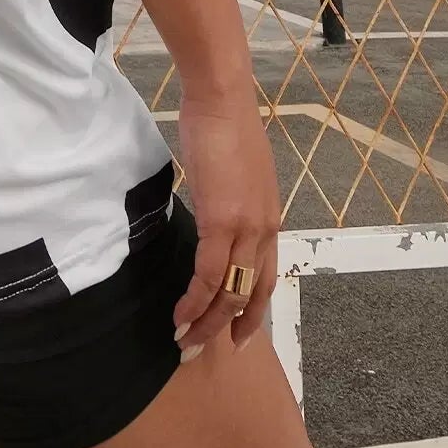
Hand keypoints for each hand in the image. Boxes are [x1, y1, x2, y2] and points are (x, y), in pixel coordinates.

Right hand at [172, 88, 279, 354]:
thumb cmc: (224, 125)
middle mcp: (265, 231)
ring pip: (230, 293)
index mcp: (269, 220)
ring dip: (206, 321)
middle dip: (227, 328)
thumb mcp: (235, 172)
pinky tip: (179, 312)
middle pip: (250, 295)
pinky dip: (194, 299)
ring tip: (184, 339)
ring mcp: (247, 228)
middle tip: (202, 348)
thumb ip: (231, 198)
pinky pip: (209, 274)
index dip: (252, 312)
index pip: (265, 278)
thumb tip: (216, 209)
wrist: (222, 100)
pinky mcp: (222, 221)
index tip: (237, 335)